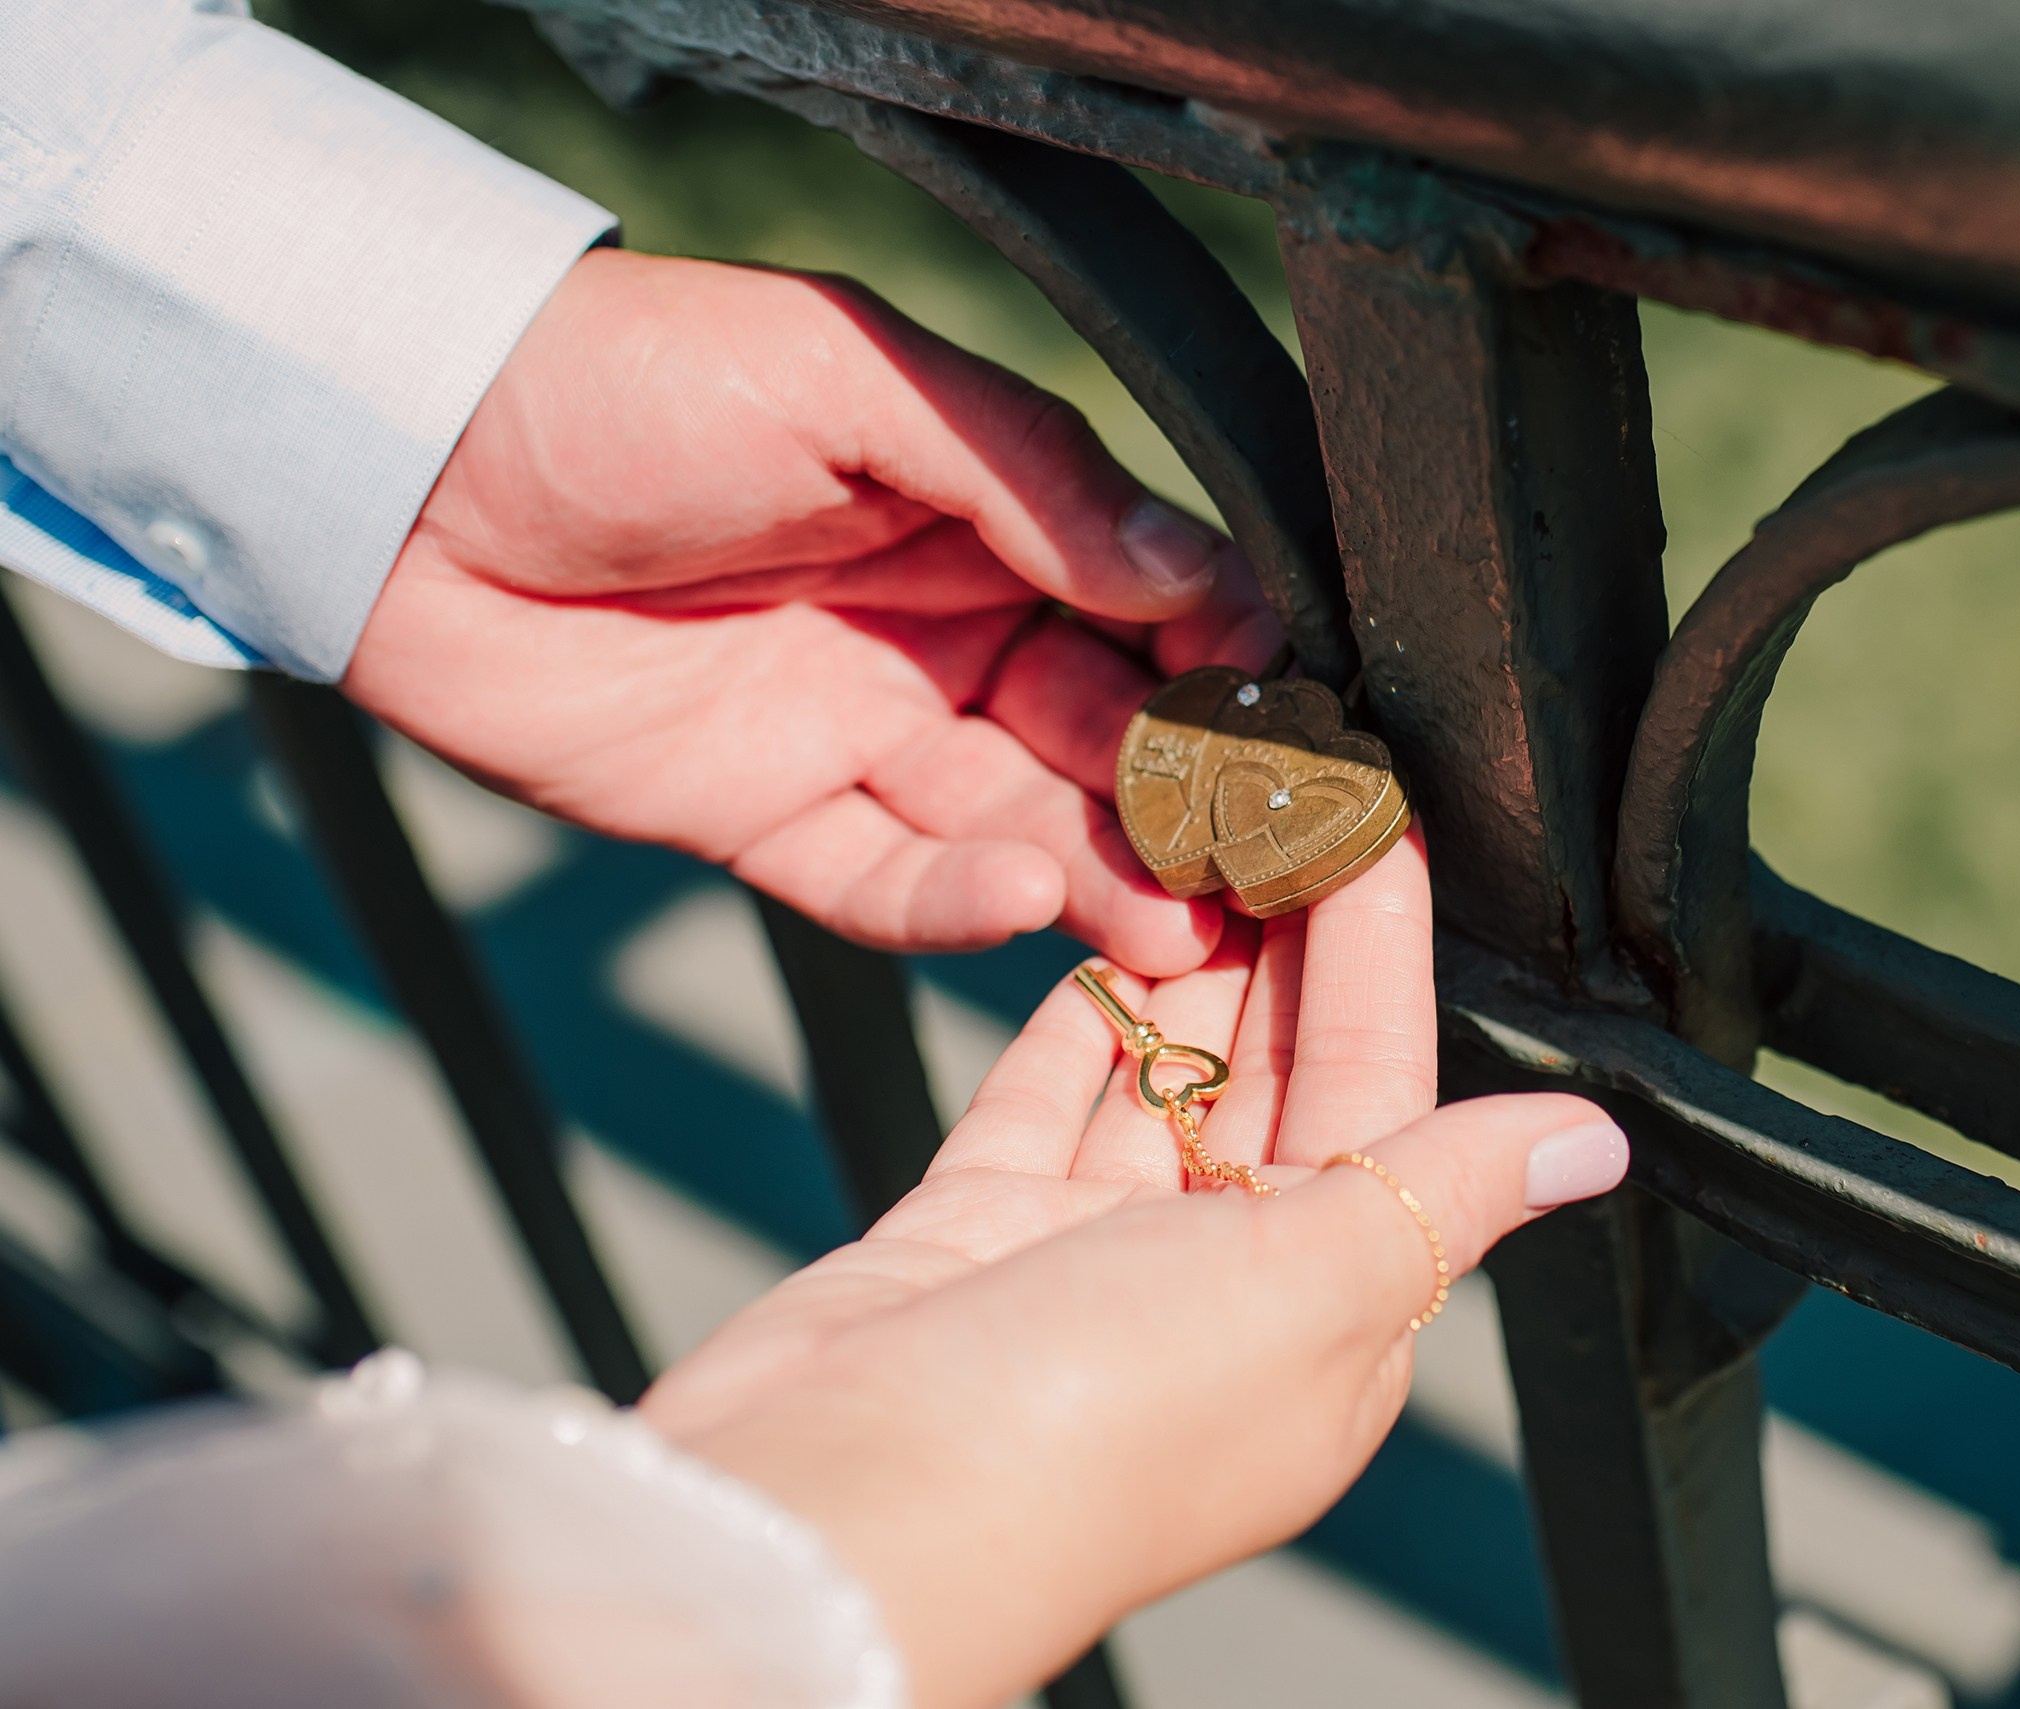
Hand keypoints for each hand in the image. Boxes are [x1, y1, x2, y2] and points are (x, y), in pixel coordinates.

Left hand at [342, 249, 1280, 974]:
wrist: (400, 468)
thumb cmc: (629, 380)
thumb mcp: (852, 378)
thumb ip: (1029, 476)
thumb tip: (1194, 568)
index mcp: (983, 513)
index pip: (1144, 600)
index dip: (1222, 658)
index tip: (1294, 717)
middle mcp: (941, 631)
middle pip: (1100, 731)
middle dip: (1183, 797)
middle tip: (1262, 861)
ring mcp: (860, 732)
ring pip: (1016, 821)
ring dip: (1102, 872)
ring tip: (1183, 919)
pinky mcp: (769, 821)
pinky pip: (886, 881)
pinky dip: (958, 903)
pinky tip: (1026, 902)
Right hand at [637, 839, 1629, 1708]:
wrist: (839, 1504)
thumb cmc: (1086, 1430)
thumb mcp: (1306, 1291)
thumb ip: (1442, 1193)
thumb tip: (1593, 1147)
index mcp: (1324, 1325)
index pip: (1383, 1102)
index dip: (1382, 966)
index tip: (1382, 838)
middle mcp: (1216, 1295)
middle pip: (1274, 1083)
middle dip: (1289, 946)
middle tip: (1287, 805)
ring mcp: (1087, 1265)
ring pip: (1157, 1085)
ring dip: (1186, 971)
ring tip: (1203, 840)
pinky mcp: (974, 1238)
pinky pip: (1042, 1108)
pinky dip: (1072, 1030)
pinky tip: (1094, 945)